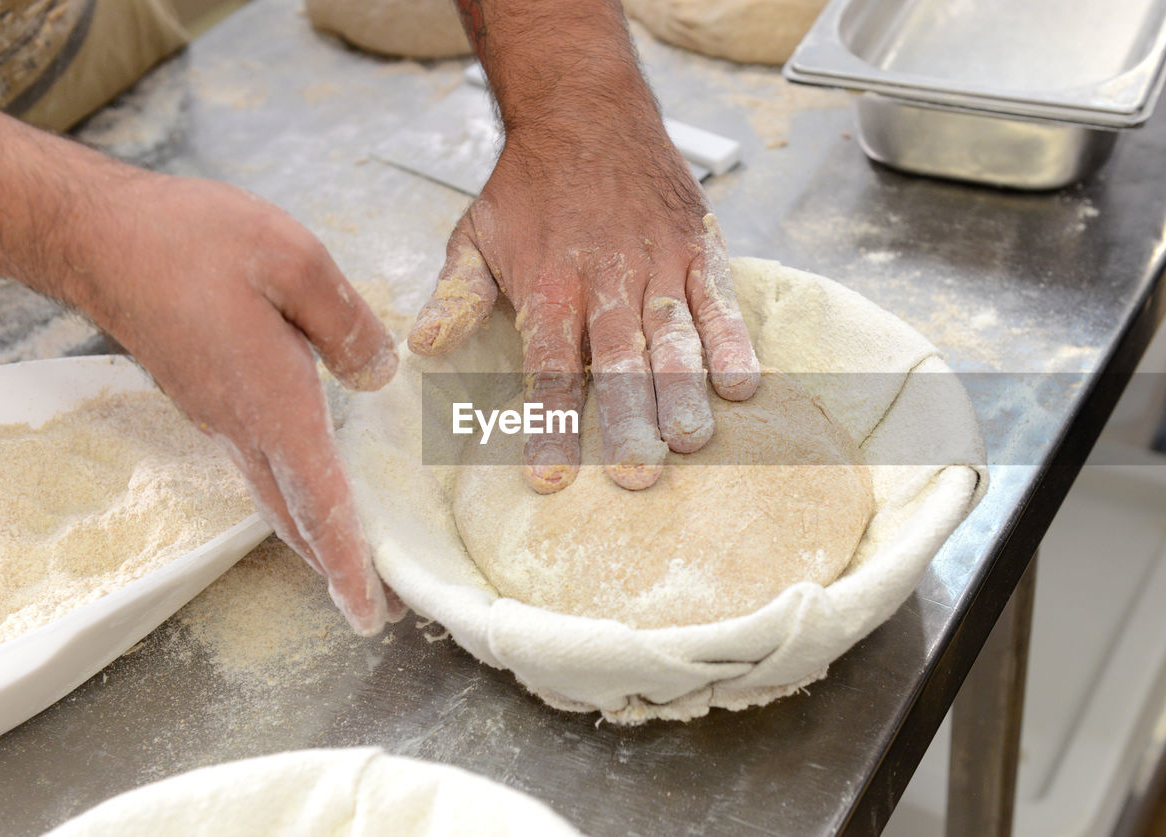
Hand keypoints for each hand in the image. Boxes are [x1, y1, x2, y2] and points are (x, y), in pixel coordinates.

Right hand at [68, 172, 401, 634]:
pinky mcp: (208, 400)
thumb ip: (346, 321)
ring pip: (274, 498)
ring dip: (313, 539)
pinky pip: (258, 468)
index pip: (320, 500)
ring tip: (350, 566)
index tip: (369, 611)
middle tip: (375, 611)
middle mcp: (243, 426)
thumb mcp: (292, 258)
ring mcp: (219, 418)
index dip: (348, 561)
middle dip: (335, 569)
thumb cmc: (190, 241)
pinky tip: (309, 491)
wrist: (100, 238)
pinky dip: (291, 499)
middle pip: (295, 518)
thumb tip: (379, 375)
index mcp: (273, 402)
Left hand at [408, 1, 758, 492]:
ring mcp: (658, 263)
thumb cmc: (528, 185)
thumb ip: (457, 296)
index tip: (549, 479)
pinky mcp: (697, 247)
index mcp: (548, 285)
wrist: (584, 109)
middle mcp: (606, 279)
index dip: (549, 425)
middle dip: (627, 420)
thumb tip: (424, 347)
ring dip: (683, 391)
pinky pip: (719, 299)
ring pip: (673, 336)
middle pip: (618, 361)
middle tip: (636, 473)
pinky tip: (741, 385)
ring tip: (691, 440)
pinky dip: (732, 340)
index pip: (548, 368)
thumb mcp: (474, 235)